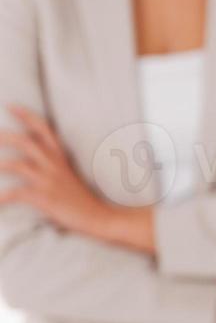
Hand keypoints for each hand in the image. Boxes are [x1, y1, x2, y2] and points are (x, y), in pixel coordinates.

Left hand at [0, 104, 112, 234]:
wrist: (97, 216)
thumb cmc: (80, 198)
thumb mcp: (68, 174)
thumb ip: (53, 163)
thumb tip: (34, 156)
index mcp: (60, 157)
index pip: (44, 129)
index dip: (27, 116)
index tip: (11, 106)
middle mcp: (53, 165)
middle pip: (27, 143)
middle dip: (5, 137)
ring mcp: (48, 181)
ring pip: (18, 165)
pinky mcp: (43, 198)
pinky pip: (16, 194)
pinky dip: (2, 197)